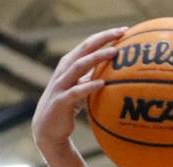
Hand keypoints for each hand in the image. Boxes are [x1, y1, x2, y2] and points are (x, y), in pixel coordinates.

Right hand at [32, 27, 127, 154]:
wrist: (49, 130)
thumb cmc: (68, 108)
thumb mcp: (82, 90)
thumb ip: (92, 79)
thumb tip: (112, 74)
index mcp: (70, 65)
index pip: (88, 45)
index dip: (104, 36)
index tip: (124, 30)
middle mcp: (64, 70)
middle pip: (84, 49)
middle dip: (103, 39)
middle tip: (121, 33)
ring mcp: (61, 84)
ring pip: (79, 66)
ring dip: (97, 58)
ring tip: (114, 53)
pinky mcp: (62, 101)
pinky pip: (76, 92)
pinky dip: (89, 86)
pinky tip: (102, 84)